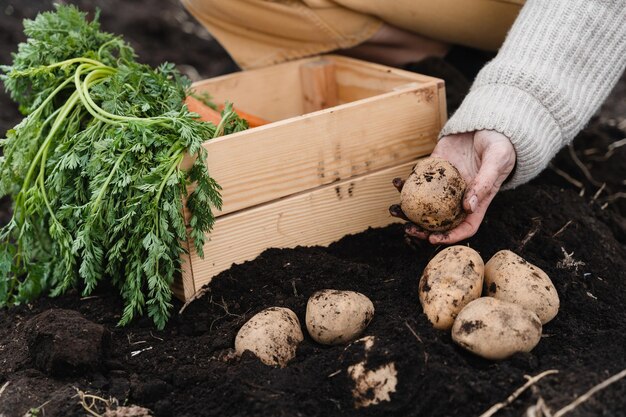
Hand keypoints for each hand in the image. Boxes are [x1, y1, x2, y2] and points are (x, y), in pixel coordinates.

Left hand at [392, 130, 515, 243]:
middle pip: (439, 219)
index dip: (450, 236)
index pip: (465, 226)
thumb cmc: (501, 144)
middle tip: (407, 228)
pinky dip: (406, 183)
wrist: (487, 123)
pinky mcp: (433, 168)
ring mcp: (444, 183)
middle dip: (422, 228)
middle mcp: (458, 196)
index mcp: (477, 200)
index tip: (432, 239)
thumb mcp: (497, 161)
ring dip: (408, 209)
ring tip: (394, 209)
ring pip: (424, 202)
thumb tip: (467, 207)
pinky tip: (397, 182)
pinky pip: (418, 180)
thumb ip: (484, 183)